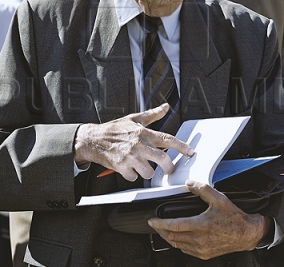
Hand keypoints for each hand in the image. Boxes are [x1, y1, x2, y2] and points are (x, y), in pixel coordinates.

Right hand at [73, 104, 193, 180]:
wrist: (93, 139)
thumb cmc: (114, 129)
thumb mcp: (134, 119)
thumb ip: (152, 115)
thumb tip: (165, 107)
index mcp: (144, 133)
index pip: (167, 139)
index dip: (181, 147)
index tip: (190, 152)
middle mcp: (139, 145)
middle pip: (163, 160)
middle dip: (168, 168)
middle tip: (168, 169)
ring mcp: (130, 156)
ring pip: (148, 172)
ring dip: (146, 172)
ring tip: (140, 165)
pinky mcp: (121, 166)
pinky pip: (134, 177)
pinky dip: (132, 175)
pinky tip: (128, 168)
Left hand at [147, 180, 268, 259]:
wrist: (247, 235)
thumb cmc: (235, 218)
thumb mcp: (219, 199)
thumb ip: (202, 189)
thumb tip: (189, 184)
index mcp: (200, 225)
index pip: (173, 226)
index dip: (160, 223)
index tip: (152, 220)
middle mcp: (199, 240)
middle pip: (172, 237)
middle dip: (161, 230)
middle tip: (155, 224)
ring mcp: (201, 249)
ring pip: (177, 245)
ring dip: (168, 238)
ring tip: (164, 230)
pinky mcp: (205, 255)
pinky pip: (186, 251)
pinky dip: (178, 244)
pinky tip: (178, 239)